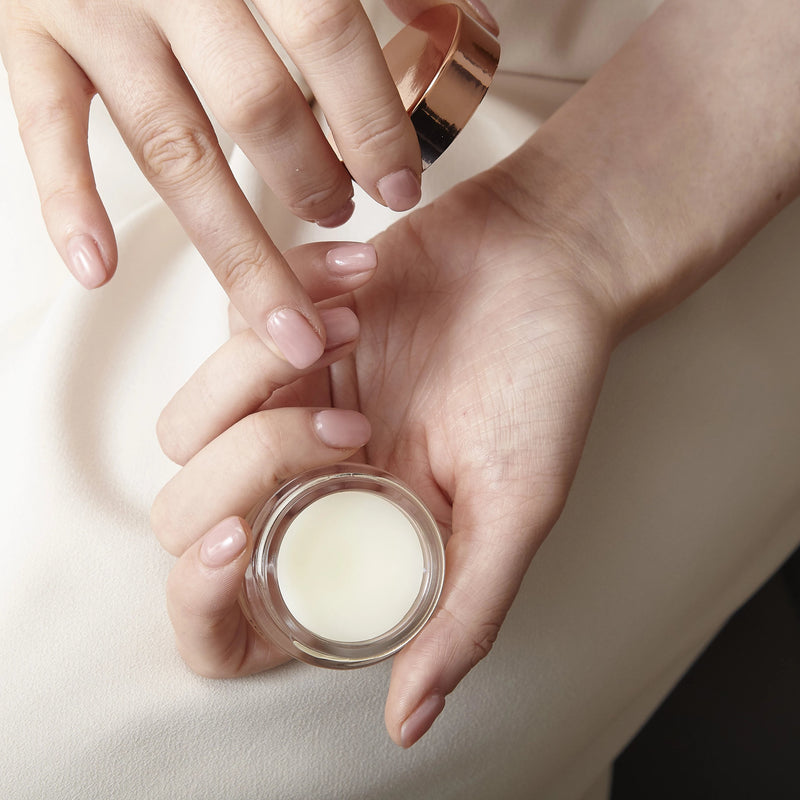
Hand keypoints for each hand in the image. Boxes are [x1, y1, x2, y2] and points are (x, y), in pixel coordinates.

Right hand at [0, 0, 426, 367]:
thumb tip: (445, 15)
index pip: (329, 38)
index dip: (374, 124)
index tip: (401, 186)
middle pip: (257, 109)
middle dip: (312, 185)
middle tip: (343, 218)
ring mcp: (90, 7)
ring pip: (173, 149)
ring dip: (235, 242)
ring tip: (283, 301)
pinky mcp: (26, 31)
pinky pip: (44, 125)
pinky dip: (67, 200)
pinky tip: (97, 268)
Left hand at [152, 159, 621, 746]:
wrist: (549, 260)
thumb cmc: (544, 382)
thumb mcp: (517, 505)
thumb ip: (462, 611)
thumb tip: (409, 725)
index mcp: (361, 533)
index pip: (237, 606)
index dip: (204, 599)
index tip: (238, 539)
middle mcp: (316, 477)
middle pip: (192, 508)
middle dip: (250, 462)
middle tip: (350, 424)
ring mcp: (296, 399)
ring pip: (193, 415)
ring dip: (255, 371)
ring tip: (354, 332)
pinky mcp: (292, 324)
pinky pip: (232, 319)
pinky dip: (285, 297)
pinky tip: (361, 285)